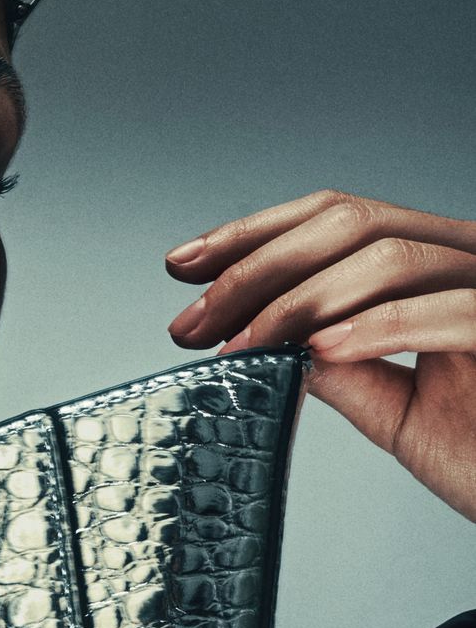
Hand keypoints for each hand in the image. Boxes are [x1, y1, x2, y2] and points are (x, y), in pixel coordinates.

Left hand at [165, 189, 475, 523]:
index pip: (336, 217)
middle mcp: (470, 259)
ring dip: (299, 298)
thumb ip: (343, 369)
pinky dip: (377, 326)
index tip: (180, 265)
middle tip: (192, 319)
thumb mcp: (397, 410)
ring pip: (390, 257)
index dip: (253, 233)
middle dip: (257, 265)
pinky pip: (450, 310)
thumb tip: (267, 345)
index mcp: (436, 267)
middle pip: (349, 222)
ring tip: (241, 345)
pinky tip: (318, 350)